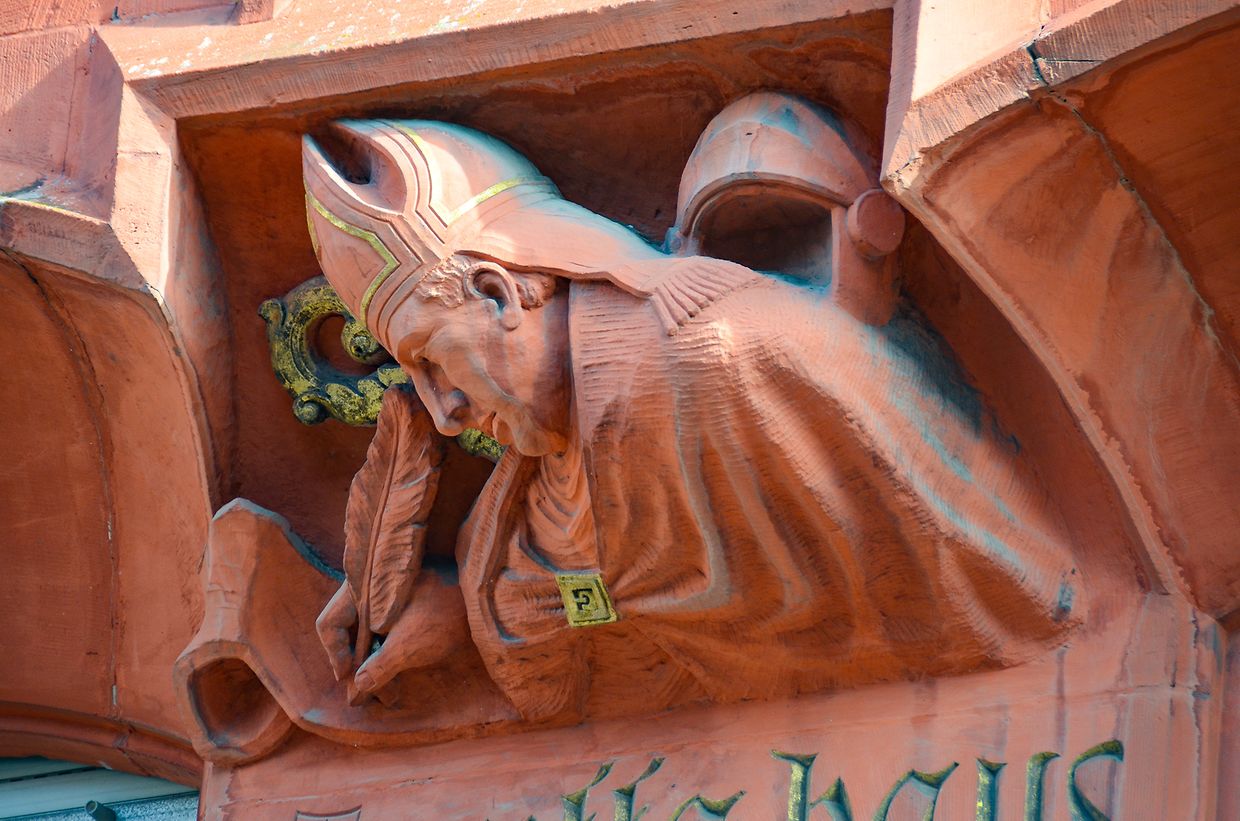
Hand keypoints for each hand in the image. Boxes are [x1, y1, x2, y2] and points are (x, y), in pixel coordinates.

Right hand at [316, 569, 470, 701]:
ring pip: (370, 635)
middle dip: (359, 668)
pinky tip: (400, 675)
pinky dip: (390, 653)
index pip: (329, 624)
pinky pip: (388, 632)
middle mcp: (371, 591)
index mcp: (362, 592)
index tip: (350, 678)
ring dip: (376, 664)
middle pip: (349, 633)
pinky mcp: (409, 605)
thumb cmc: (443, 612)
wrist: (484, 591)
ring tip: (390, 695)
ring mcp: (390, 598)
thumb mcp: (407, 647)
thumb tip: (357, 690)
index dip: (335, 654)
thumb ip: (378, 670)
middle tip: (370, 697)